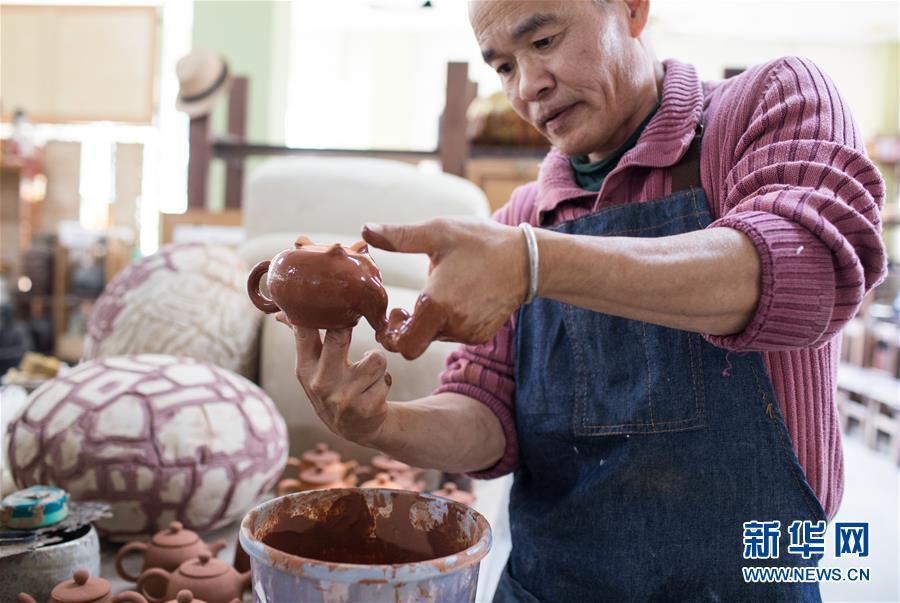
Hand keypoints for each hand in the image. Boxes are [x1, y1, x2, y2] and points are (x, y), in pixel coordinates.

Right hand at [277, 312, 390, 445]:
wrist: (355, 429)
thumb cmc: (333, 387)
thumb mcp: (311, 368)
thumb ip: (302, 338)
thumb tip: (281, 312)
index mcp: (304, 368)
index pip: (304, 330)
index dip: (318, 311)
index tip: (329, 300)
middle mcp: (320, 382)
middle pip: (339, 336)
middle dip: (350, 325)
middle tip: (354, 322)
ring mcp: (343, 397)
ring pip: (375, 357)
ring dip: (377, 363)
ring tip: (368, 373)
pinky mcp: (366, 407)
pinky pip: (386, 377)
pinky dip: (384, 381)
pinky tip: (374, 391)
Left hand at [362, 217, 528, 359]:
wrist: (526, 260)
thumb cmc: (480, 243)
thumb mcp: (438, 233)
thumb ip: (399, 236)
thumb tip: (365, 229)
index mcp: (437, 305)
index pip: (403, 345)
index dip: (392, 334)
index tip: (396, 312)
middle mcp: (454, 326)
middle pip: (416, 343)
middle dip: (407, 329)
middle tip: (406, 308)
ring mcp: (469, 333)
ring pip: (435, 337)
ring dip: (428, 322)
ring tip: (437, 294)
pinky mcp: (481, 335)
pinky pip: (454, 334)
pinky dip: (448, 322)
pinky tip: (455, 298)